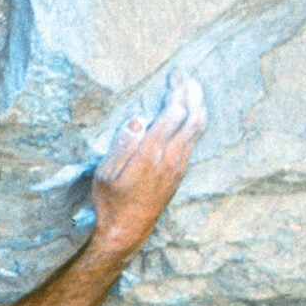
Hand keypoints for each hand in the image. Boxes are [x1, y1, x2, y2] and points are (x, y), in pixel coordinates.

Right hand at [90, 68, 205, 256]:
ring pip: (197, 129)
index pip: (173, 112)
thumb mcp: (106, 174)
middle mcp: (170, 157)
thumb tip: (136, 119)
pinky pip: (194, 141)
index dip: (177, 90)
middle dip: (192, 92)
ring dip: (199, 106)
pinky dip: (197, 123)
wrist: (127, 231)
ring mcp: (178, 166)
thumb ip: (122, 144)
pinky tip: (193, 117)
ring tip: (196, 89)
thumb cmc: (111, 202)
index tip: (175, 74)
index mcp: (151, 152)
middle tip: (187, 76)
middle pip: (191, 117)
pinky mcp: (179, 174)